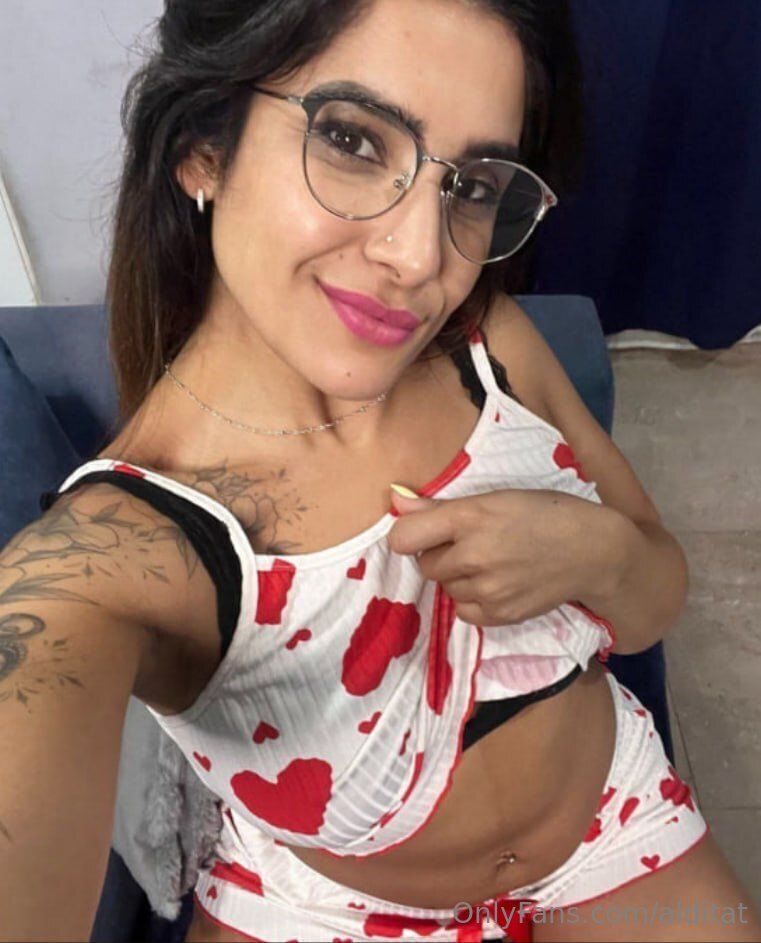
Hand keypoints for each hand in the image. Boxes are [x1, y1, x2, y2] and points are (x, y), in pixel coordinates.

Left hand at [387, 485, 623, 625]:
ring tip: (490, 562)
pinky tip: (496, 583)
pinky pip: (463, 610)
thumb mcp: (495, 497)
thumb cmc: (543, 514)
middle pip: (425, 564)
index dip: (409, 534)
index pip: (404, 537)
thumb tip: (394, 501)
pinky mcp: (500, 615)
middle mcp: (474, 555)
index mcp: (470, 517)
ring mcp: (487, 589)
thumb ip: (439, 507)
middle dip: (441, 554)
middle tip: (472, 543)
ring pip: (445, 587)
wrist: (593, 551)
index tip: (424, 531)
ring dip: (458, 577)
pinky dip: (472, 599)